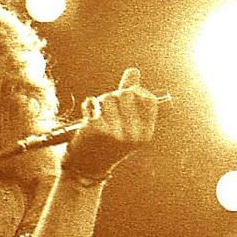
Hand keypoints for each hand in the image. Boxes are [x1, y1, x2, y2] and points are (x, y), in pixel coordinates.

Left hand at [62, 67, 160, 181]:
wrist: (87, 166)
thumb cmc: (107, 141)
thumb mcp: (124, 122)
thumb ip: (130, 95)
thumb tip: (134, 70)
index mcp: (145, 134)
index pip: (149, 100)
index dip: (137, 92)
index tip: (126, 97)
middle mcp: (134, 135)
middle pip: (127, 94)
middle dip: (115, 96)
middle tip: (107, 109)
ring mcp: (116, 133)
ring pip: (109, 97)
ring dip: (101, 102)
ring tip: (98, 115)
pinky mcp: (97, 130)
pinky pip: (93, 103)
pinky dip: (89, 106)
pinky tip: (87, 117)